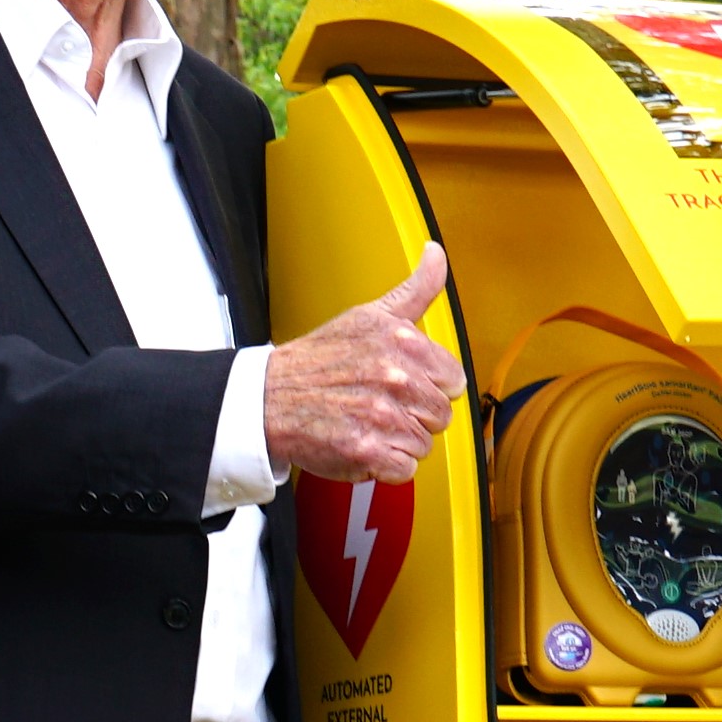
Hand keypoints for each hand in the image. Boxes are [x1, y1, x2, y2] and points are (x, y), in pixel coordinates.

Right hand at [256, 246, 461, 486]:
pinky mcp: (366, 450)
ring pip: (424, 443)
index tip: (403, 384)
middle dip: (415, 415)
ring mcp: (381, 415)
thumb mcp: (368, 315)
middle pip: (441, 415)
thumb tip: (436, 253)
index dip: (429, 386)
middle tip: (380, 405)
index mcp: (403, 341)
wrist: (269, 397)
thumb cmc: (319, 359)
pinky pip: (403, 468)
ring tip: (368, 424)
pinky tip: (363, 444)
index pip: (453, 380)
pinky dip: (384, 464)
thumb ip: (415, 290)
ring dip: (398, 441)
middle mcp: (396, 377)